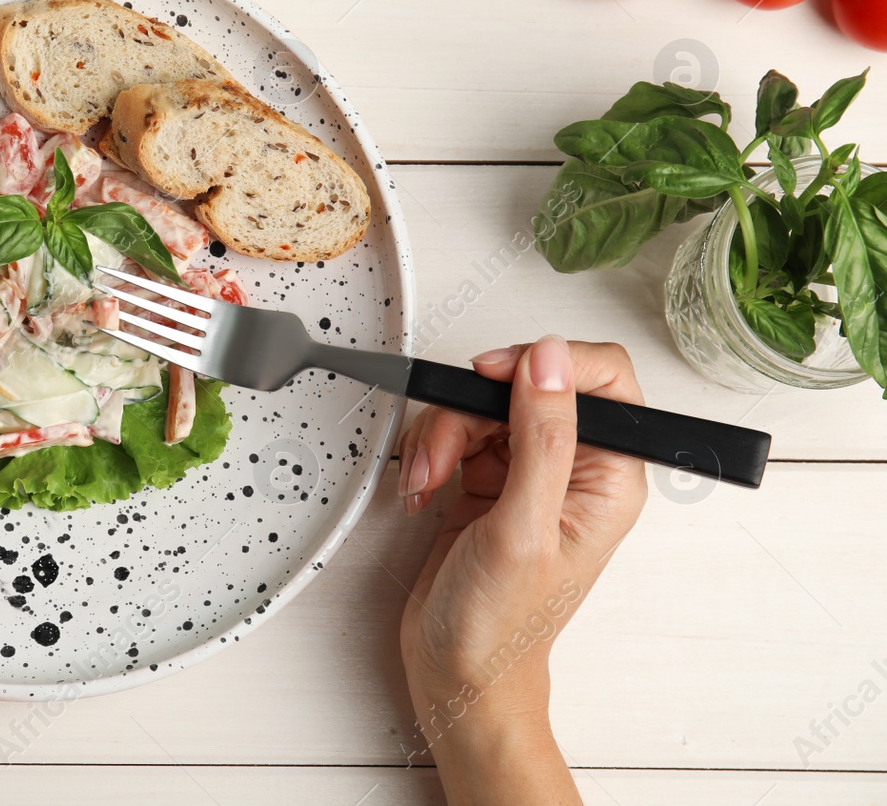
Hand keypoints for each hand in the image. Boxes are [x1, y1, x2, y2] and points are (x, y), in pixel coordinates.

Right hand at [396, 337, 647, 804]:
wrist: (455, 673)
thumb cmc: (502, 628)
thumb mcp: (523, 529)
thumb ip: (542, 438)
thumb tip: (551, 360)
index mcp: (610, 478)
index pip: (604, 379)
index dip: (548, 362)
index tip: (496, 376)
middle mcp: (574, 469)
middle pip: (527, 384)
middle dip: (473, 408)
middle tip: (447, 446)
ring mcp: (527, 473)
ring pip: (483, 404)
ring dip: (441, 434)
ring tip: (428, 480)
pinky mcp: (485, 480)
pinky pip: (454, 431)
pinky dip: (428, 452)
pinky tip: (422, 488)